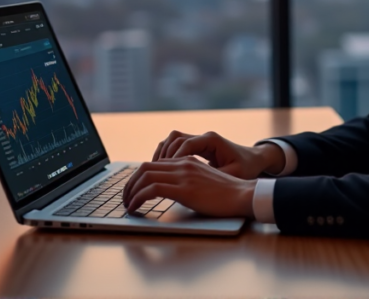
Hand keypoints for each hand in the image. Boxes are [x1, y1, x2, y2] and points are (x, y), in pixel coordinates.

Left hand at [122, 157, 255, 217]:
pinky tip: (134, 208)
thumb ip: (188, 181)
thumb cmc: (228, 194)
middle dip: (130, 183)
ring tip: (127, 204)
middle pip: (145, 167)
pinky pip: (152, 189)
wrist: (244, 195)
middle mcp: (183, 164)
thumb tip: (171, 192)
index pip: (154, 163)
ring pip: (145, 176)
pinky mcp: (185, 189)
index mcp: (187, 161)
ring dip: (131, 191)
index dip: (138, 177)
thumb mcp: (204, 182)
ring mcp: (184, 175)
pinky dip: (138, 198)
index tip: (133, 190)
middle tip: (125, 198)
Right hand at [152, 130, 284, 178]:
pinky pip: (175, 146)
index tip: (164, 173)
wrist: (255, 160)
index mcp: (211, 140)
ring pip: (172, 141)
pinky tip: (161, 170)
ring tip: (152, 172)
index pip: (184, 144)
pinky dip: (166, 156)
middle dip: (161, 157)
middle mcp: (203, 136)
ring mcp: (199, 140)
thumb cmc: (246, 168)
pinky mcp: (197, 146)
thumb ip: (213, 178)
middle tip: (151, 174)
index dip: (172, 159)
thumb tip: (194, 186)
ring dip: (161, 155)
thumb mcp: (232, 175)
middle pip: (173, 139)